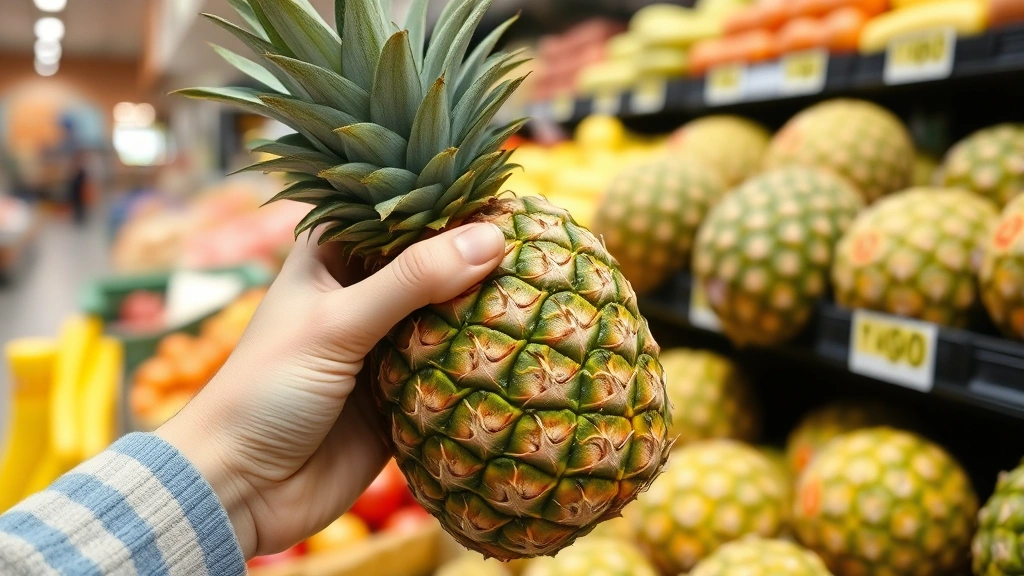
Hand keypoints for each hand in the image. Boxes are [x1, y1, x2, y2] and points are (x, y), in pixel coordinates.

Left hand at [156, 223, 505, 557]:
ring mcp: (383, 348)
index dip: (448, 204)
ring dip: (483, 314)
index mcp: (331, 259)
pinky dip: (477, 366)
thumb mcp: (336, 324)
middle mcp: (360, 297)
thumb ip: (411, 281)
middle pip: (430, 267)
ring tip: (545, 293)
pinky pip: (449, 373)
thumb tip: (491, 240)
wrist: (239, 490)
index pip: (398, 214)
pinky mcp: (401, 398)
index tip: (508, 198)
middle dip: (476, 262)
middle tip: (540, 248)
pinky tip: (524, 353)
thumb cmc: (266, 391)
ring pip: (446, 319)